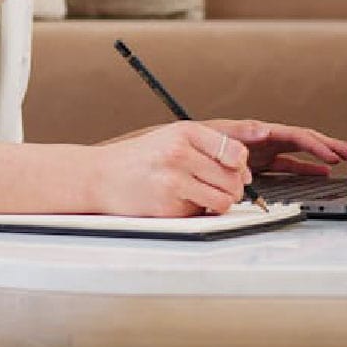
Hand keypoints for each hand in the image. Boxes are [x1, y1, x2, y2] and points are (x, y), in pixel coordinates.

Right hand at [92, 120, 252, 217]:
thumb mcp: (172, 137)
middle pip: (233, 179)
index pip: (235, 151)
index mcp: (184, 132)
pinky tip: (179, 200)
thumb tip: (245, 171)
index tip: (234, 169)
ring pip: (224, 200)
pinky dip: (197, 211)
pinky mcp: (168, 207)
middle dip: (233, 187)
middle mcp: (179, 154)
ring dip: (219, 202)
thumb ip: (209, 146)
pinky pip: (202, 214)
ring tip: (202, 195)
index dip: (240, 165)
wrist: (101, 176)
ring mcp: (173, 182)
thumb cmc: (140, 157)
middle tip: (217, 186)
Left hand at [203, 118, 346, 177]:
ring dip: (325, 153)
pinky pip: (290, 163)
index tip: (332, 155)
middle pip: (304, 140)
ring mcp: (264, 150)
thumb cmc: (196, 140)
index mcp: (258, 130)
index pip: (294, 135)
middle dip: (330, 145)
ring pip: (301, 151)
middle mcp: (265, 139)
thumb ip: (241, 134)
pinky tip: (322, 171)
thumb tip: (263, 132)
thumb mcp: (217, 135)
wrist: (179, 151)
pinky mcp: (260, 162)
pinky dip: (307, 167)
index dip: (315, 145)